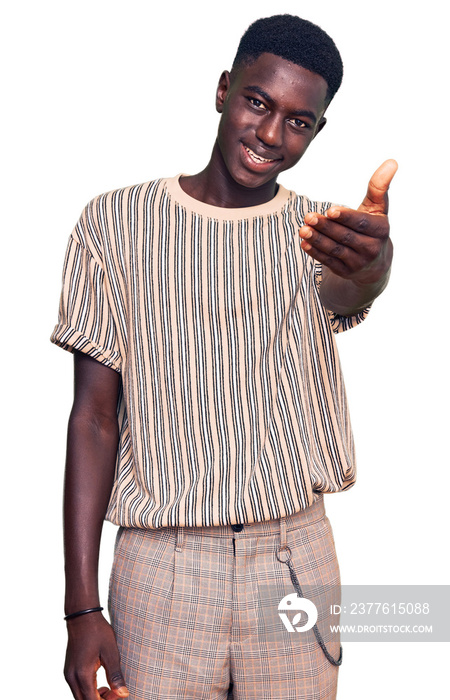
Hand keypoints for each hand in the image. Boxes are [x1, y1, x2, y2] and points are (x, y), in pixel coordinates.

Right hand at [64, 613, 128, 699]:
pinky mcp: (69, 671)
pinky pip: (78, 689)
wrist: (82, 616)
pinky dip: (88, 691)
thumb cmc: (98, 632)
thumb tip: (123, 694)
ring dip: (94, 698)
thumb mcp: (111, 652)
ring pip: (80, 697)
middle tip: (115, 693)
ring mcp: (68, 674)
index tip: (118, 695)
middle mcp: (72, 677)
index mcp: (82, 674)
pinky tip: (100, 685)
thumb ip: (115, 675)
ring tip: (109, 688)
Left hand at [299, 159, 397, 284]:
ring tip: (303, 229)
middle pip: (345, 236)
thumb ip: (379, 187)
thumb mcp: (378, 208)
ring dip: (318, 240)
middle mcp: (371, 248)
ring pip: (335, 250)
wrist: (375, 263)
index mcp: (380, 230)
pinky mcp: (345, 271)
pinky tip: (304, 242)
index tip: (330, 210)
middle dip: (326, 227)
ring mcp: (358, 262)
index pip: (361, 223)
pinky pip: (329, 261)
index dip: (346, 217)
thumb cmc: (372, 227)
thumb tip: (391, 162)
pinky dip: (316, 252)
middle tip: (308, 216)